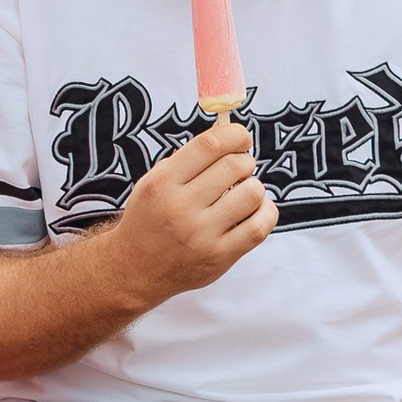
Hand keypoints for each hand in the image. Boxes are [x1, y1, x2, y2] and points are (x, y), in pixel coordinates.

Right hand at [110, 120, 276, 308]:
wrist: (136, 268)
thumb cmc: (150, 218)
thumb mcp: (154, 182)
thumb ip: (187, 159)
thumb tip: (227, 132)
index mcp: (162, 184)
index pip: (210, 145)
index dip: (234, 134)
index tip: (240, 138)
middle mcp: (180, 208)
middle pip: (235, 166)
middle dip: (244, 160)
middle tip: (239, 167)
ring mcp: (202, 235)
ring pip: (252, 193)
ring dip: (253, 187)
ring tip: (242, 192)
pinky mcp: (220, 257)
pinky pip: (260, 225)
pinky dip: (265, 211)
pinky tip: (254, 210)